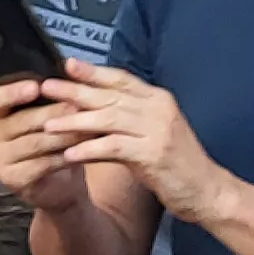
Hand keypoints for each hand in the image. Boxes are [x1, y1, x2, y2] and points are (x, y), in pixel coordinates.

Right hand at [0, 79, 89, 211]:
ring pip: (33, 142)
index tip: (36, 87)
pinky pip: (39, 165)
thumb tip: (70, 70)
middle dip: (52, 113)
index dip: (13, 92)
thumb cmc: (55, 141)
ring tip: (87, 129)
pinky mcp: (11, 179)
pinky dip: (62, 158)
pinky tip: (80, 153)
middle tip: (78, 107)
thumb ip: (53, 97)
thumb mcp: (52, 115)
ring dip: (63, 135)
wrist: (60, 183)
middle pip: (20, 121)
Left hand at [36, 65, 239, 222]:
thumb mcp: (154, 132)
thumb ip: (129, 116)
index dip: (93, 71)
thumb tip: (92, 106)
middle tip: (46, 88)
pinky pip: (114, 147)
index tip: (66, 64)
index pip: (121, 78)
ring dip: (75, 122)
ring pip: (108, 119)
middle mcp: (158, 109)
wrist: (207, 190)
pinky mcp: (154, 154)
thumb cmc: (176, 163)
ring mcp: (158, 130)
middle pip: (109, 96)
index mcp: (158, 99)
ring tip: (48, 125)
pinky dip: (90, 149)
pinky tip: (69, 154)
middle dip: (74, 91)